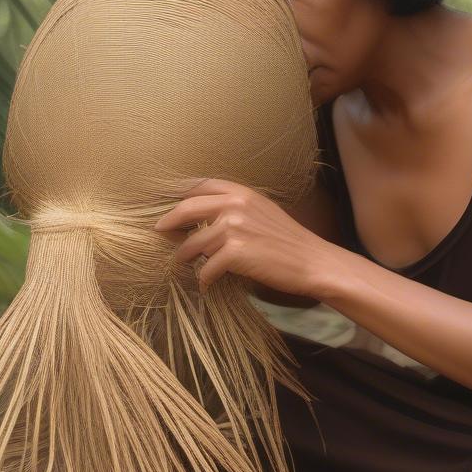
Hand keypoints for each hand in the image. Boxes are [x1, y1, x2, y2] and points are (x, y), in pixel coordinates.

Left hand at [154, 178, 339, 300]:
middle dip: (168, 223)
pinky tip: (205, 285)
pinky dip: (203, 280)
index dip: (179, 196)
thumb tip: (206, 218)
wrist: (312, 262)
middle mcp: (235, 205)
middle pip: (186, 209)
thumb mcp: (263, 212)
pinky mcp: (235, 253)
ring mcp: (234, 228)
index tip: (169, 206)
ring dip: (185, 257)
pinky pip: (207, 268)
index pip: (199, 186)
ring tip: (183, 265)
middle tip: (159, 232)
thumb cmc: (289, 242)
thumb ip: (236, 207)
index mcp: (241, 192)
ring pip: (193, 243)